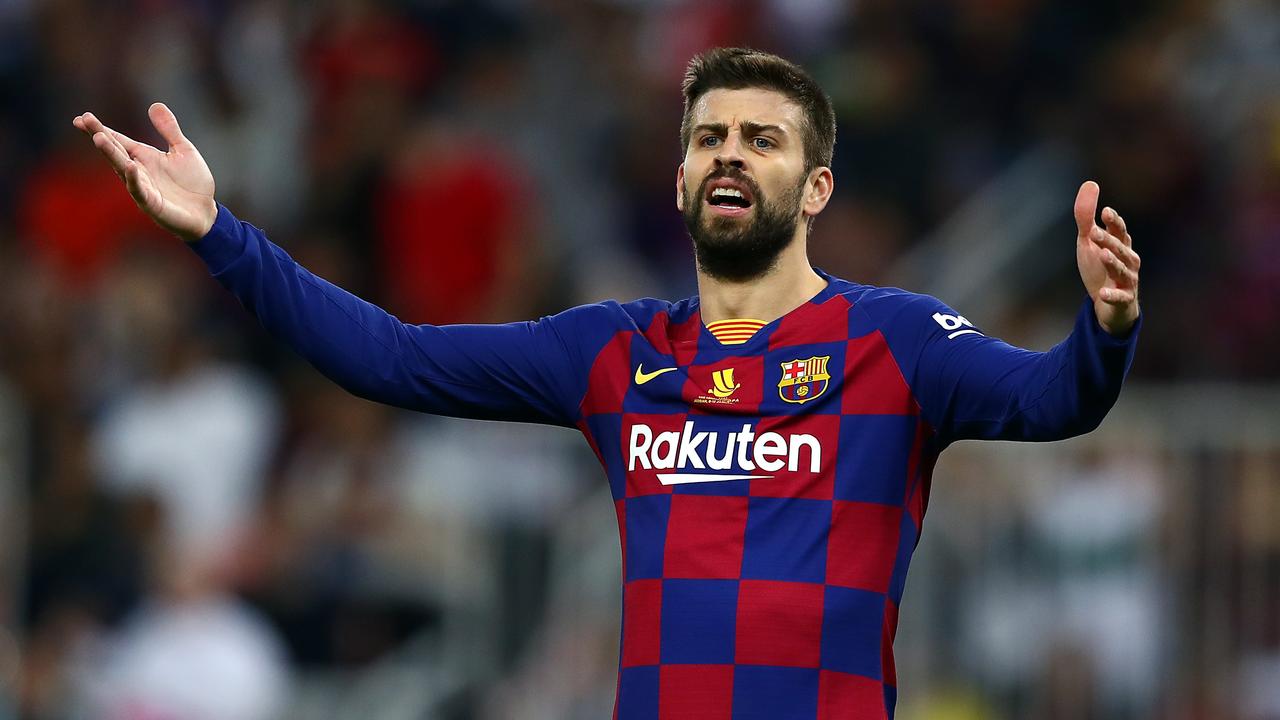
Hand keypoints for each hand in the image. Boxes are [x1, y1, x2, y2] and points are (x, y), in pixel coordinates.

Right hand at [72, 103, 216, 241]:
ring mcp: (142, 188)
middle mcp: (138, 171)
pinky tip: (130, 166)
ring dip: (111, 154)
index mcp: (144, 157)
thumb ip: (169, 130)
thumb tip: (155, 104)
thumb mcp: (183, 150)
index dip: (101, 129)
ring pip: (122, 169)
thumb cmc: (193, 183)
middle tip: (84, 121)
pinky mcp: (152, 204)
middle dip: (100, 136)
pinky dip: (134, 179)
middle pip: (115, 151)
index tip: (82, 117)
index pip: (118, 140)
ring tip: (98, 138)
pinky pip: (139, 190)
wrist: (206, 212)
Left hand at [1074, 181, 1139, 334]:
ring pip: (1122, 271)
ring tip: (1102, 255)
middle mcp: (1128, 260)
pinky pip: (1120, 297)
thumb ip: (1086, 216)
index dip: (1113, 222)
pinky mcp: (1124, 299)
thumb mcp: (1089, 241)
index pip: (1119, 230)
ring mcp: (1127, 280)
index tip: (1104, 212)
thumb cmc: (1100, 267)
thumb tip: (1090, 183)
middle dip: (1109, 241)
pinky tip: (1102, 294)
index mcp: (1121, 244)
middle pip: (1120, 249)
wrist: (1108, 305)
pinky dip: (1112, 295)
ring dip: (1113, 263)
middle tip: (1094, 234)